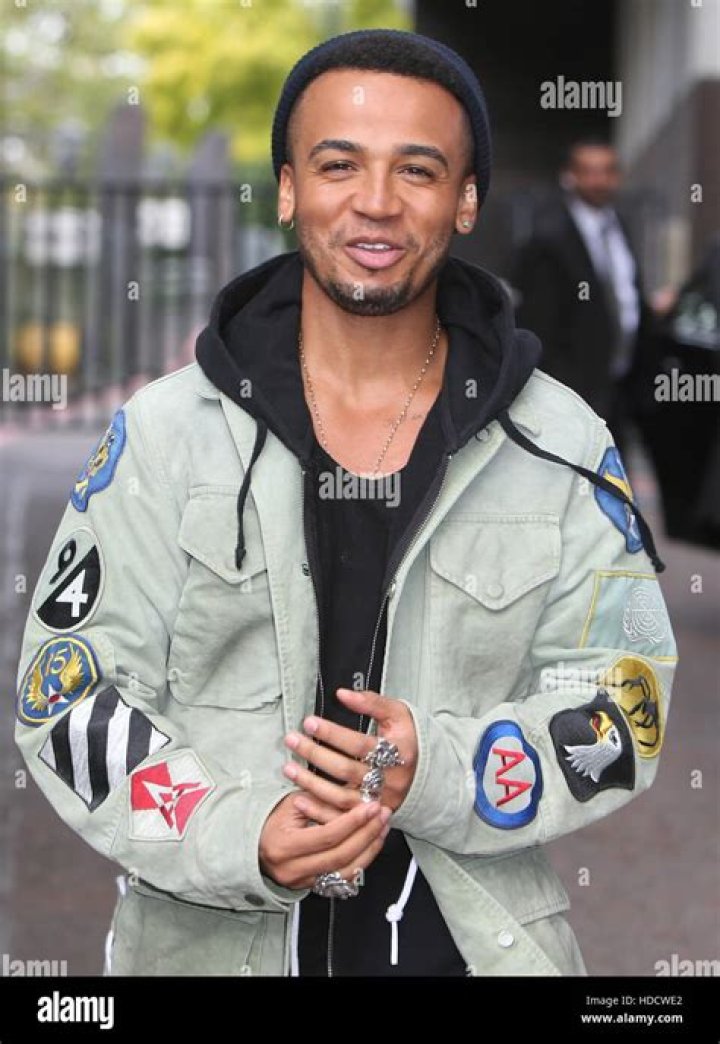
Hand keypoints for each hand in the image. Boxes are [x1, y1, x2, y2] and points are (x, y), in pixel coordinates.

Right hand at [259, 791, 391, 889]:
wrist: (253, 844)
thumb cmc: (272, 818)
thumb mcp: (292, 803)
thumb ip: (322, 800)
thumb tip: (356, 794)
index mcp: (285, 846)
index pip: (328, 836)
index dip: (353, 821)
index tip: (372, 806)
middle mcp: (293, 870)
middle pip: (340, 855)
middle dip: (367, 834)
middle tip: (383, 815)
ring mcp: (302, 882)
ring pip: (345, 872)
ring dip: (369, 850)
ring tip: (382, 828)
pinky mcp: (311, 887)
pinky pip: (342, 879)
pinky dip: (360, 862)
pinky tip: (371, 845)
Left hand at [282, 688, 417, 822]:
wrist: (427, 772)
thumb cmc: (407, 739)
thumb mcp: (398, 714)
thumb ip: (372, 702)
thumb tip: (343, 694)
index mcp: (397, 754)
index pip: (359, 744)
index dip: (333, 733)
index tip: (309, 722)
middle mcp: (388, 781)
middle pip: (346, 770)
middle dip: (315, 754)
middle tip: (292, 740)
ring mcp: (378, 801)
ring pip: (341, 797)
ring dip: (311, 783)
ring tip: (289, 767)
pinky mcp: (369, 816)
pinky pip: (341, 818)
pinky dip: (318, 810)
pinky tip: (299, 799)